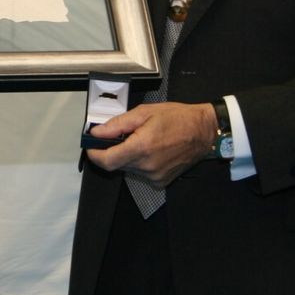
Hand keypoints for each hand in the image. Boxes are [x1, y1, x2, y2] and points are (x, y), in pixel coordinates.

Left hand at [83, 101, 216, 188]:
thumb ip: (118, 124)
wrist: (203, 131)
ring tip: (143, 140)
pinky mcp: (161, 181)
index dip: (94, 154)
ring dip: (128, 156)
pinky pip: (141, 173)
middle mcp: (147, 166)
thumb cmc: (177, 118)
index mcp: (141, 148)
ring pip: (128, 169)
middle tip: (123, 135)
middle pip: (116, 164)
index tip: (91, 146)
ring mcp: (155, 176)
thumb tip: (97, 132)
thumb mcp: (144, 113)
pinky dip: (140, 163)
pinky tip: (152, 150)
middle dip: (113, 150)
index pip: (106, 161)